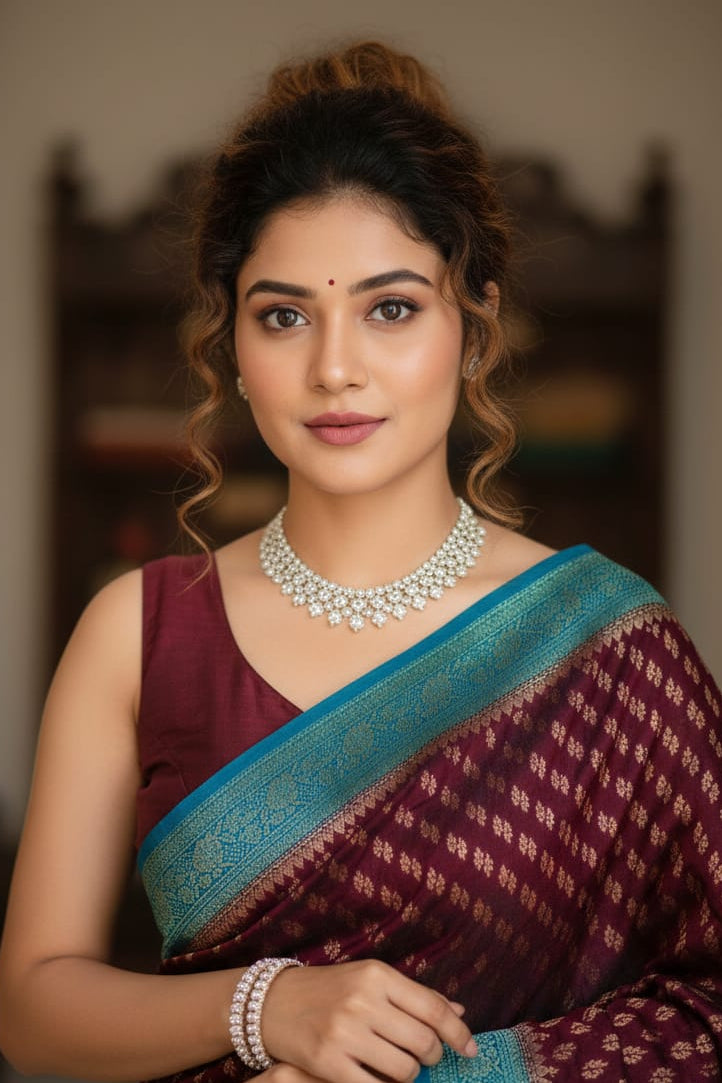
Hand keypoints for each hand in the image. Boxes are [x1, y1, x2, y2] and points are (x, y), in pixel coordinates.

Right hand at [262, 959, 476, 1082]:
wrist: (274, 1002)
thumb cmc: (330, 989)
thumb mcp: (370, 979)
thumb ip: (414, 996)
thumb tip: (459, 1013)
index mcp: (378, 975)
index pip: (433, 1008)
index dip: (459, 1033)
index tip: (470, 1049)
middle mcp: (363, 1000)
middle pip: (423, 1042)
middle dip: (433, 1056)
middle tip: (427, 1058)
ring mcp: (345, 1032)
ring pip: (405, 1070)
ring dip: (411, 1075)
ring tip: (401, 1068)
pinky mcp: (329, 1062)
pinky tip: (382, 1082)